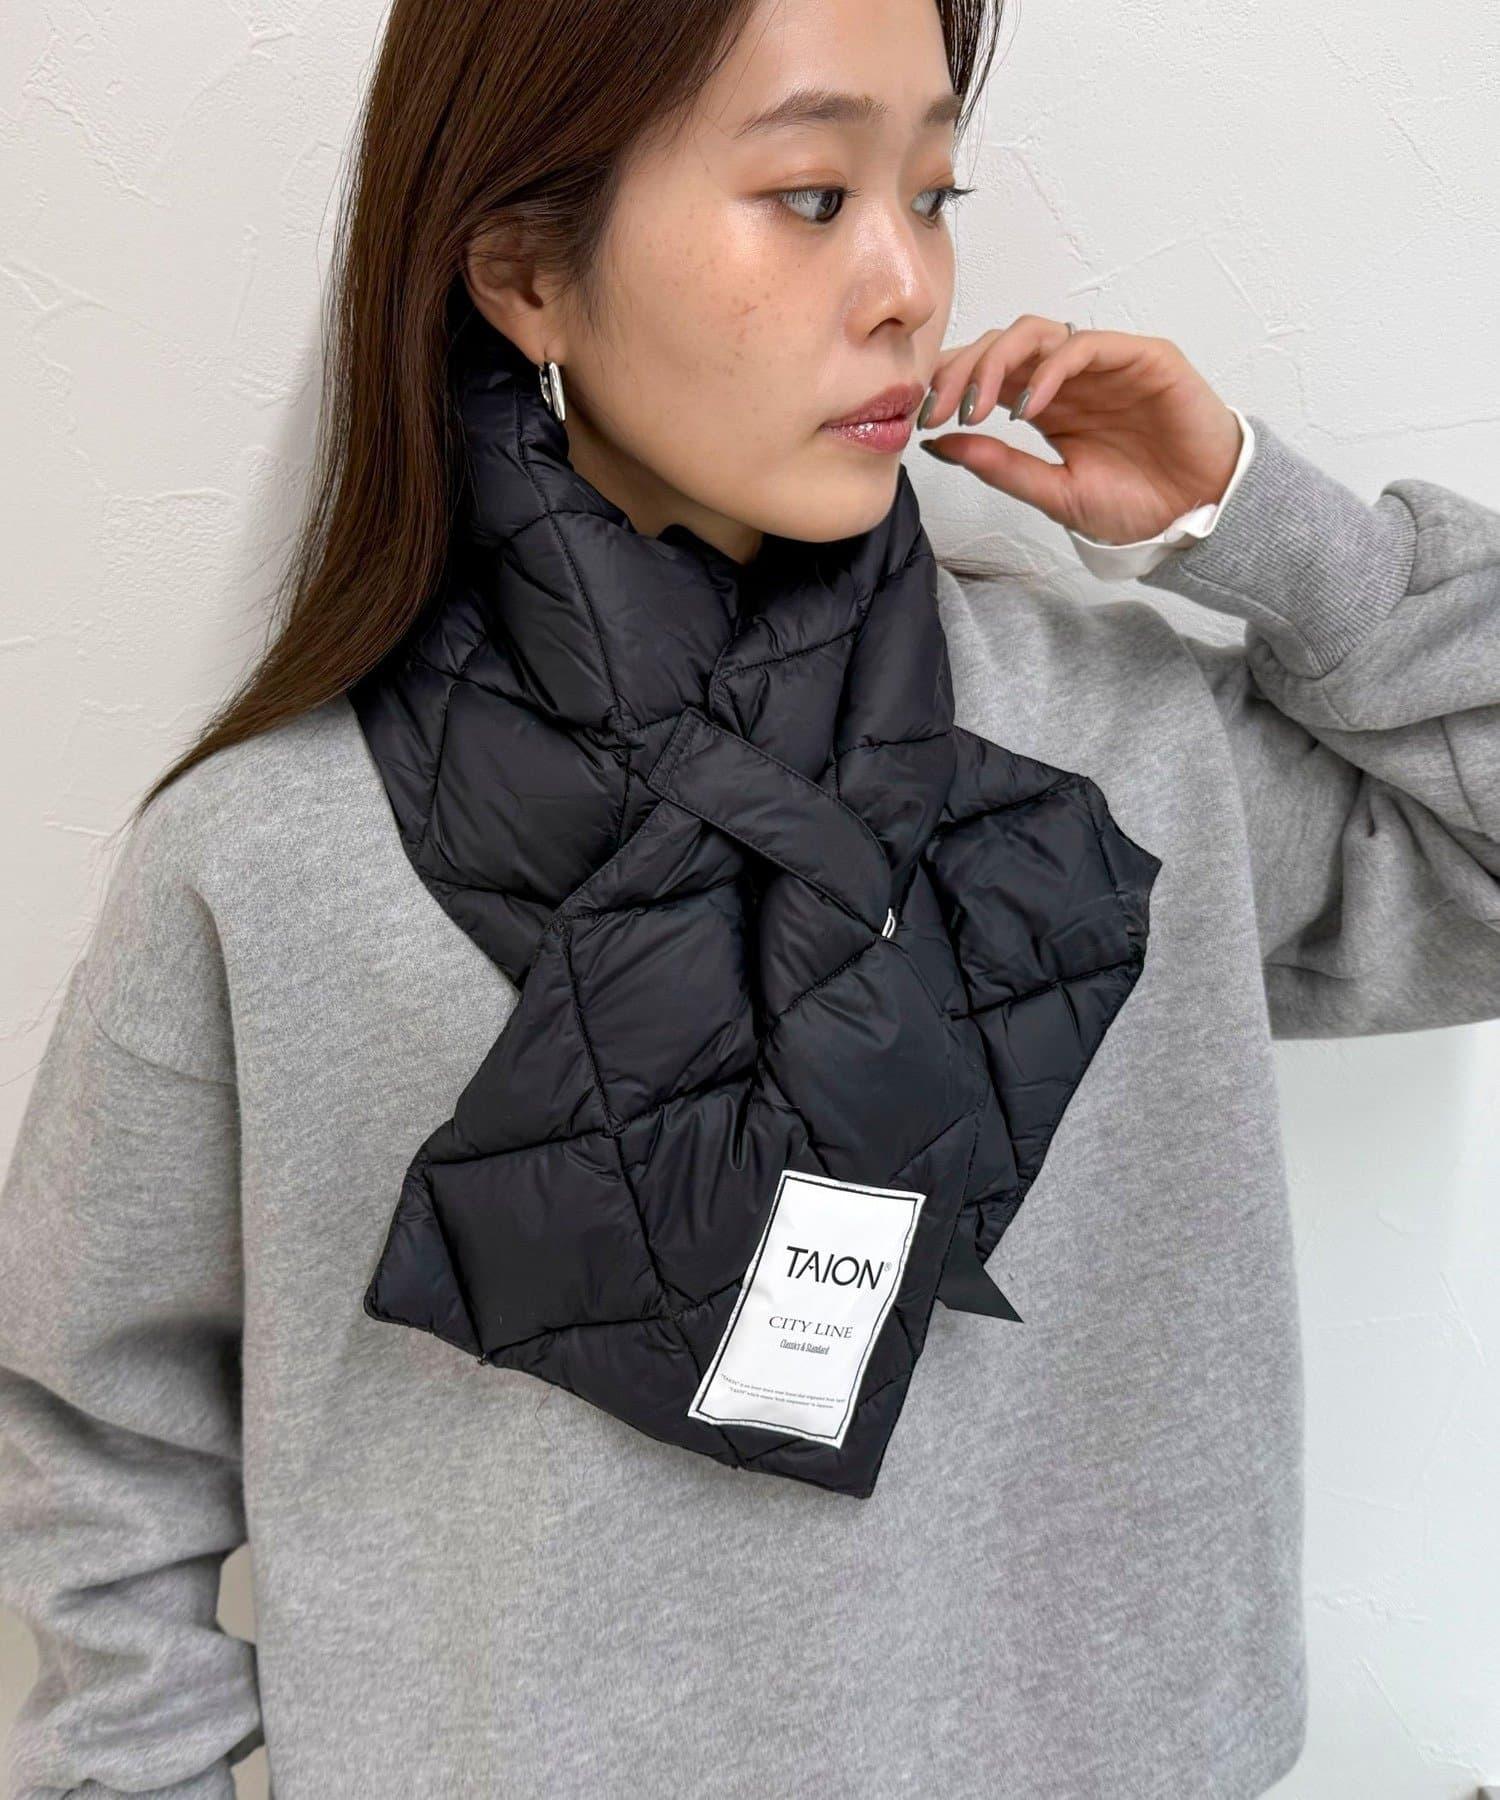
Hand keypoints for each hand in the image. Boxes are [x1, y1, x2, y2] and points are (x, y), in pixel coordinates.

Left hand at [915, 317, 1241, 544]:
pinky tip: (1026, 407)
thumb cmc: (1138, 507)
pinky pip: (1084, 345)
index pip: (985, 374)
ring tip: (977, 407)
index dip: (949, 385)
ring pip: (1035, 334)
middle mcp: (1069, 378)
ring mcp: (1104, 364)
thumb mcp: (1054, 493)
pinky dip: (1049, 370)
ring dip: (996, 363)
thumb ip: (999, 465)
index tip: (920, 420)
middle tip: (938, 410)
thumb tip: (938, 443)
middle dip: (960, 371)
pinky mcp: (1141, 357)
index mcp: (1046, 405)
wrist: (1200, 518)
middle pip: (1000, 345)